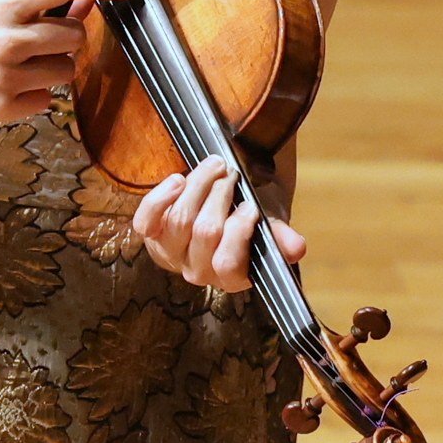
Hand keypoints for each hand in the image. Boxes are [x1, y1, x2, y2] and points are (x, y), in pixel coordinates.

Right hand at [0, 0, 131, 122]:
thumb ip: (32, 2)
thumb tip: (81, 5)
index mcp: (2, 6)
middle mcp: (7, 42)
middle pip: (73, 38)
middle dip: (63, 36)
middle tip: (35, 36)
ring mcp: (5, 78)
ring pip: (66, 71)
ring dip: (51, 63)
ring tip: (14, 59)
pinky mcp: (2, 108)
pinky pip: (47, 100)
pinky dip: (34, 92)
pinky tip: (4, 82)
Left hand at [133, 158, 307, 295]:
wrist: (222, 208)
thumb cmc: (248, 217)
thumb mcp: (269, 224)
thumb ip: (279, 236)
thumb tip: (296, 247)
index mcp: (232, 277)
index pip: (229, 262)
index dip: (238, 231)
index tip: (250, 205)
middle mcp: (199, 271)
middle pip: (205, 231)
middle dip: (220, 195)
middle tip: (231, 173)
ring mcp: (171, 255)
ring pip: (180, 219)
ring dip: (197, 185)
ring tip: (214, 165)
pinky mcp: (151, 236)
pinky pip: (146, 221)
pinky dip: (160, 198)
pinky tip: (178, 180)